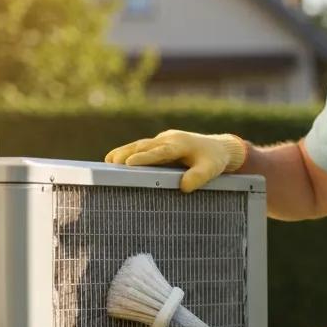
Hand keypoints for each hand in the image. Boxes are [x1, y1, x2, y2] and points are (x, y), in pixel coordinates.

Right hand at [105, 129, 246, 192]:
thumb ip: (199, 177)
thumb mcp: (212, 170)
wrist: (219, 147)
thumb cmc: (214, 160)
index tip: (129, 163)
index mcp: (180, 145)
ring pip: (141, 144)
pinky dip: (129, 152)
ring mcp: (164, 139)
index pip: (160, 151)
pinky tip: (116, 160)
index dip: (144, 157)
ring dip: (124, 151)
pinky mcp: (161, 143)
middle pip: (144, 145)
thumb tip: (183, 187)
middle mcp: (169, 139)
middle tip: (111, 163)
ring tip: (108, 161)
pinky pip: (143, 147)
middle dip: (127, 153)